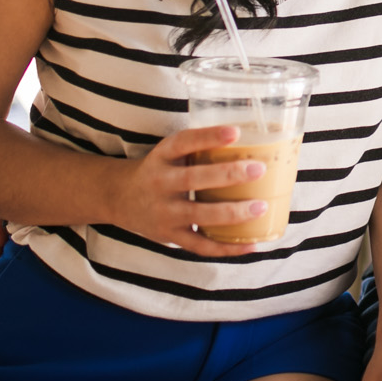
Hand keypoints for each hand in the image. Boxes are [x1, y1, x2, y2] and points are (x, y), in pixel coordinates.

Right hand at [105, 125, 271, 257]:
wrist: (120, 198)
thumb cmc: (161, 170)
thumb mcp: (170, 153)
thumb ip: (200, 148)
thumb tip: (255, 140)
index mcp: (162, 156)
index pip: (184, 142)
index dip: (209, 137)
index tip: (235, 132)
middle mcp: (160, 183)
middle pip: (193, 179)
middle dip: (227, 175)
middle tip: (259, 169)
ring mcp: (165, 212)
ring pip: (199, 214)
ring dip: (232, 213)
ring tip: (261, 207)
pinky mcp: (170, 236)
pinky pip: (200, 245)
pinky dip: (227, 248)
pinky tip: (251, 243)